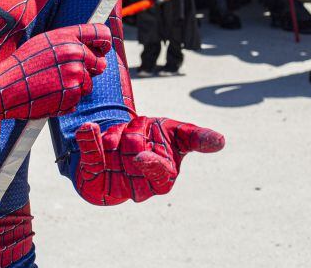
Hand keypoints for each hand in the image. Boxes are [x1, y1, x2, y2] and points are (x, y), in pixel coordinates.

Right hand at [0, 24, 111, 120]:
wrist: (3, 87)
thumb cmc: (22, 65)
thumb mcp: (44, 43)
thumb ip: (67, 41)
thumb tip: (88, 44)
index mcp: (67, 37)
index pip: (101, 34)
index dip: (104, 43)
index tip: (102, 49)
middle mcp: (74, 53)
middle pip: (101, 63)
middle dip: (90, 70)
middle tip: (70, 74)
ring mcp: (74, 75)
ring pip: (89, 85)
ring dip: (75, 88)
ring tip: (52, 85)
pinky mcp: (71, 95)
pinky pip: (77, 100)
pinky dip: (66, 102)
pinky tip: (48, 96)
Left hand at [74, 116, 223, 205]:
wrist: (122, 144)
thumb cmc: (153, 140)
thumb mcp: (176, 133)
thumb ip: (197, 137)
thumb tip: (222, 141)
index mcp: (164, 176)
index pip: (160, 174)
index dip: (151, 164)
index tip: (141, 157)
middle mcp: (139, 184)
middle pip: (135, 153)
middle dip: (134, 133)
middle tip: (136, 125)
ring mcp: (114, 181)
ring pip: (113, 150)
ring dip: (116, 132)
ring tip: (121, 131)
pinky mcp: (93, 174)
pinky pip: (91, 156)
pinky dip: (89, 141)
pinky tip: (88, 128)